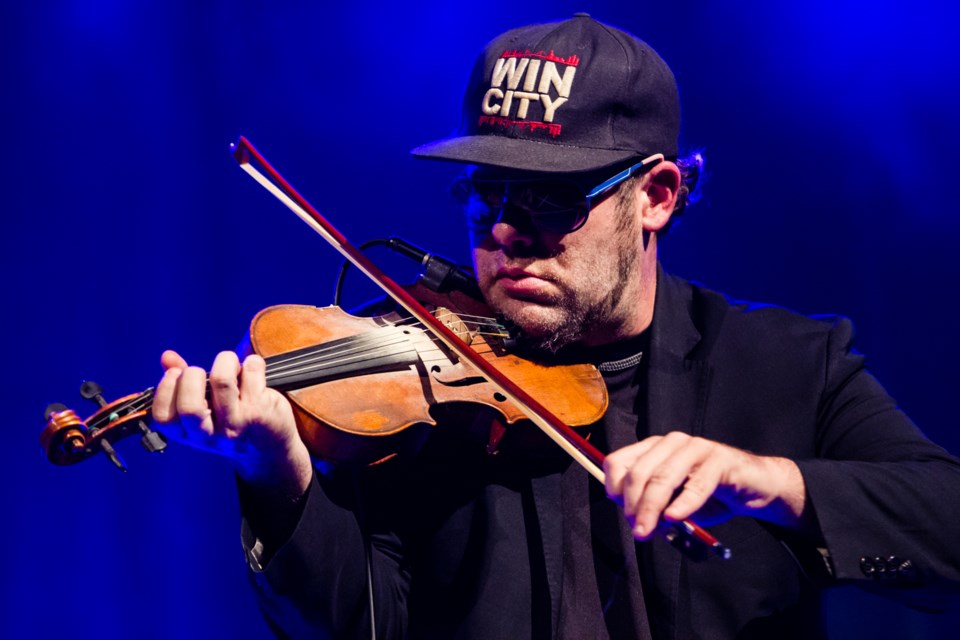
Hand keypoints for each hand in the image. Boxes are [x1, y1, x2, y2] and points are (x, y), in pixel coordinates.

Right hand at [151, 350, 312, 497]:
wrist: (271, 448)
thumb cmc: (234, 422)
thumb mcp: (205, 410)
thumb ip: (183, 384)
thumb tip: (167, 356)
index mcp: (190, 434)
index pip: (164, 417)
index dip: (165, 389)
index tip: (176, 373)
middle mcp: (210, 435)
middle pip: (190, 405)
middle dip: (192, 375)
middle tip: (203, 372)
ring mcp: (236, 425)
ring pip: (222, 382)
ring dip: (226, 361)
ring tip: (231, 363)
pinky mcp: (259, 412)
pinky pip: (251, 373)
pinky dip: (252, 363)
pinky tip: (253, 369)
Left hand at [604, 432, 807, 539]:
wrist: (756, 487)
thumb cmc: (712, 494)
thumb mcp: (676, 504)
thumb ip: (656, 508)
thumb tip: (639, 523)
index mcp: (654, 449)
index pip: (618, 462)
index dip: (615, 489)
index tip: (624, 513)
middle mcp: (671, 443)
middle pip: (639, 473)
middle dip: (634, 505)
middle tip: (639, 531)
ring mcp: (696, 448)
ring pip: (663, 477)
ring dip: (652, 507)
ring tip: (650, 530)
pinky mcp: (720, 460)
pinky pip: (697, 483)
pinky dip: (683, 503)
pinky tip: (676, 517)